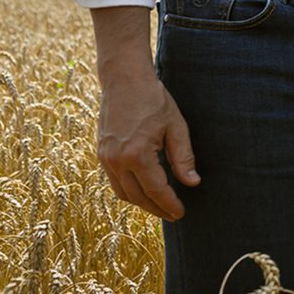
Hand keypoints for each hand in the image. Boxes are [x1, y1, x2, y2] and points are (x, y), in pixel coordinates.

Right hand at [96, 73, 199, 220]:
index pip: (156, 191)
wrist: (124, 79)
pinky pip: (114, 181)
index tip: (181, 213)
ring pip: (123, 193)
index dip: (169, 205)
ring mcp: (105, 157)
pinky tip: (143, 189)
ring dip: (141, 203)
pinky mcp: (101, 153)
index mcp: (137, 154)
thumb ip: (183, 157)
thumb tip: (192, 183)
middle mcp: (117, 160)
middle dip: (156, 209)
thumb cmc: (153, 99)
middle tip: (172, 214)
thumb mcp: (175, 126)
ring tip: (159, 205)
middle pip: (138, 197)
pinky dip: (129, 190)